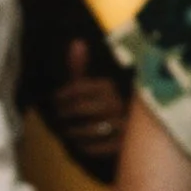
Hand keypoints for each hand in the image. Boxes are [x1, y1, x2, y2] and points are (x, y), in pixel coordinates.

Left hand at [48, 40, 125, 166]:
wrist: (134, 130)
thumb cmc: (103, 103)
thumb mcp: (93, 85)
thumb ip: (81, 68)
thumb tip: (76, 42)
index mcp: (110, 86)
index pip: (79, 87)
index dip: (63, 95)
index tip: (55, 100)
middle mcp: (118, 102)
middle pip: (82, 109)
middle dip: (66, 113)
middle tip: (58, 117)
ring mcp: (123, 124)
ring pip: (90, 128)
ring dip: (73, 131)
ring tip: (66, 132)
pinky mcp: (125, 144)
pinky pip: (99, 147)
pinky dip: (85, 146)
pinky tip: (79, 144)